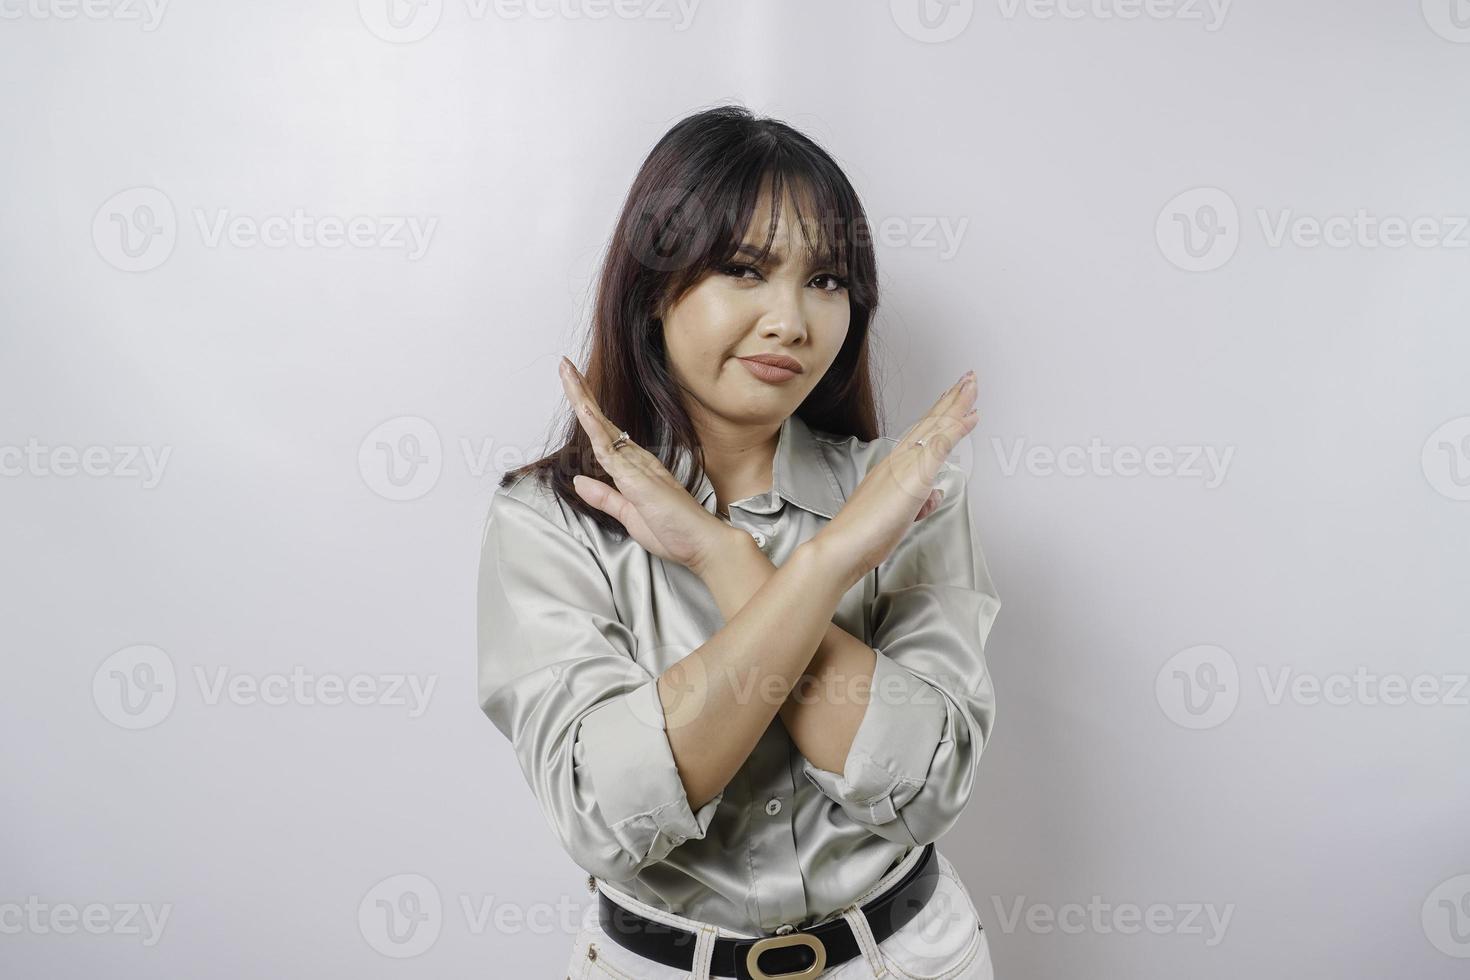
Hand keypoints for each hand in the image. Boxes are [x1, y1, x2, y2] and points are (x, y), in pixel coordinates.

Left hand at [558, 356, 742, 574]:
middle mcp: (636, 459)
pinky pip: (610, 449)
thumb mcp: (628, 515)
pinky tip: (582, 409)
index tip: (573, 386)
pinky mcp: (637, 478)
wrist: (703, 544)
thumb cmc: (673, 531)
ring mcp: (636, 465)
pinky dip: (594, 428)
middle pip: (600, 420)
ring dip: (582, 399)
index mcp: (633, 467)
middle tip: (564, 364)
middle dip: (580, 392)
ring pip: (601, 426)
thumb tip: (579, 480)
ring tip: (567, 372)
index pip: (602, 433)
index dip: (586, 409)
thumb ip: (605, 497)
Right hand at [811, 370, 979, 587]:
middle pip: (930, 423)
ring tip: (972, 384)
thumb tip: (933, 496)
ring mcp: (906, 464)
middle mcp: (898, 460)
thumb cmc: (864, 534)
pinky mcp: (915, 473)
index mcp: (892, 468)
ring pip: (936, 426)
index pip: (921, 435)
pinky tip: (970, 415)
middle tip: (967, 378)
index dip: (939, 415)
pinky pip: (940, 443)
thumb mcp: (899, 516)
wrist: (844, 544)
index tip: (952, 397)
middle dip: (950, 400)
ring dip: (956, 404)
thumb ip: (918, 504)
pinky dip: (956, 426)